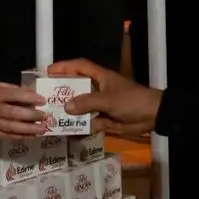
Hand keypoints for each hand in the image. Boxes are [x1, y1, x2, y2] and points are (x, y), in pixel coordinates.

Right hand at [0, 82, 46, 138]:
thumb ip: (12, 90)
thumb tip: (32, 94)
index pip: (15, 95)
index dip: (30, 98)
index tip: (42, 100)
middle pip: (15, 114)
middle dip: (32, 116)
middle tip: (45, 116)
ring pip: (13, 127)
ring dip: (30, 129)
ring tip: (43, 129)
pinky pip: (8, 136)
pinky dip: (21, 137)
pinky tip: (32, 136)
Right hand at [48, 58, 162, 137]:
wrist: (153, 116)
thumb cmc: (131, 100)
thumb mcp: (108, 99)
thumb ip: (87, 102)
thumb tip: (66, 106)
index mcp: (100, 77)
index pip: (79, 66)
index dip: (64, 66)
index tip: (48, 71)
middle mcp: (99, 89)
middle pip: (77, 88)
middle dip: (62, 92)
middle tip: (45, 98)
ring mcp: (101, 104)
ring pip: (81, 107)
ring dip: (69, 112)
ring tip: (51, 116)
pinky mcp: (105, 119)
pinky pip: (89, 122)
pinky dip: (80, 127)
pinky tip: (68, 132)